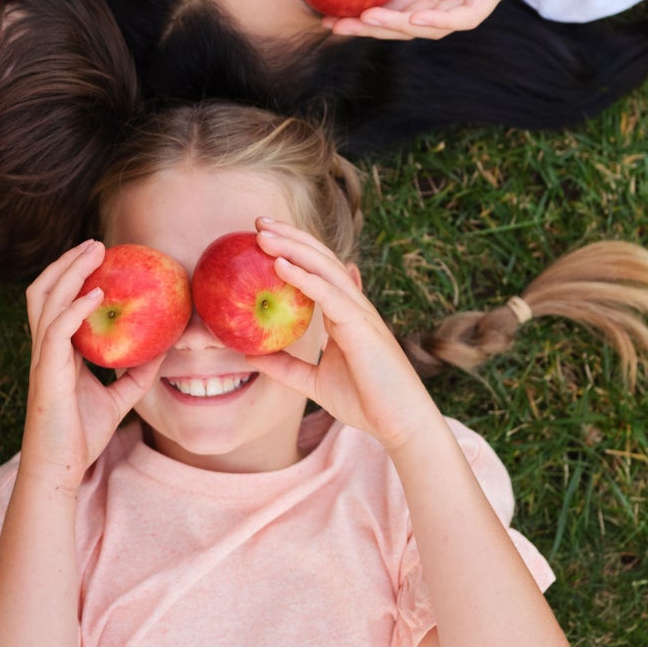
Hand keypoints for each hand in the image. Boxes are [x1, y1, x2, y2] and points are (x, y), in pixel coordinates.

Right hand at [17, 241, 162, 492]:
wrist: (59, 470)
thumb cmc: (81, 436)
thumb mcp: (119, 399)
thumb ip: (137, 374)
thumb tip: (166, 350)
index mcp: (56, 351)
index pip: (56, 300)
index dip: (72, 274)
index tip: (100, 256)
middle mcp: (45, 349)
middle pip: (44, 290)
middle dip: (67, 262)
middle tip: (97, 244)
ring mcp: (42, 359)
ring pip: (46, 301)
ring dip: (69, 273)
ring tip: (94, 254)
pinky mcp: (47, 374)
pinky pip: (56, 331)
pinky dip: (74, 308)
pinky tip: (96, 297)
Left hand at [243, 220, 442, 451]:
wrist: (399, 424)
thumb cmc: (364, 402)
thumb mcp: (313, 382)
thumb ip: (285, 366)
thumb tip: (248, 355)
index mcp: (345, 313)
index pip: (318, 269)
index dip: (293, 248)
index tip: (262, 236)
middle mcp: (354, 305)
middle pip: (320, 258)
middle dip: (289, 236)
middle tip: (256, 222)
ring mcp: (360, 313)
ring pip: (324, 268)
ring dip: (292, 247)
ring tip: (262, 234)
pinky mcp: (362, 327)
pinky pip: (329, 295)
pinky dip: (304, 277)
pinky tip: (281, 265)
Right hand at [328, 0, 568, 39]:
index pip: (396, 7)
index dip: (365, 14)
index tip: (331, 14)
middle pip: (407, 24)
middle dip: (371, 29)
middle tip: (336, 27)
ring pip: (432, 27)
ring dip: (398, 27)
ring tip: (365, 21)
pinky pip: (465, 16)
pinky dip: (440, 21)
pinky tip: (414, 18)